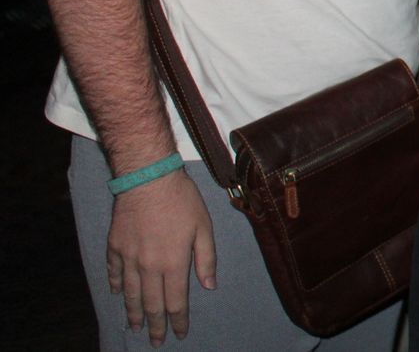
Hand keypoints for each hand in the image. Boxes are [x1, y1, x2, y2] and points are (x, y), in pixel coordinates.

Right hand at [107, 169, 215, 345]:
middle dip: (155, 325)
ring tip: (136, 326)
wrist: (148, 178)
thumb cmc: (181, 200)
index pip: (175, 302)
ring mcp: (128, 258)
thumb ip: (206, 258)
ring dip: (134, 312)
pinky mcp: (115, 246)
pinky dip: (116, 285)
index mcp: (173, 263)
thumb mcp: (204, 227)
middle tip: (155, 341)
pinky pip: (114, 272)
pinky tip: (118, 294)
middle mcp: (148, 267)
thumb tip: (209, 286)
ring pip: (130, 294)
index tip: (180, 333)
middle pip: (151, 304)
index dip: (178, 320)